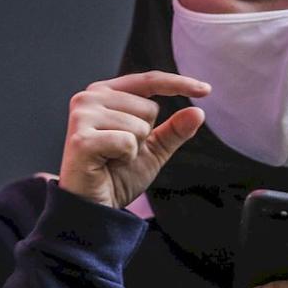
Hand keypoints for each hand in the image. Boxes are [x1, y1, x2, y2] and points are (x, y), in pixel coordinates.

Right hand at [58, 71, 209, 208]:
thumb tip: (199, 112)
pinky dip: (125, 158)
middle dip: (144, 136)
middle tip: (120, 152)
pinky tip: (106, 164)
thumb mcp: (153, 150)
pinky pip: (127, 142)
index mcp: (105, 93)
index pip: (149, 80)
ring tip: (111, 158)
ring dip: (134, 149)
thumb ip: (174, 130)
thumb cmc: (117, 176)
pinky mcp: (81, 138)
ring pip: (140, 126)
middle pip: (149, 107)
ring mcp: (82, 115)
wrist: (93, 207)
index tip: (207, 90)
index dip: (179, 83)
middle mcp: (90, 97)